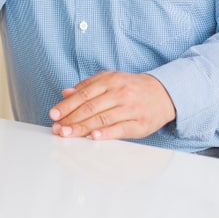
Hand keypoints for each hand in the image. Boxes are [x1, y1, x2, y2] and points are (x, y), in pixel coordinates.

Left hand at [48, 71, 175, 140]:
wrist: (164, 93)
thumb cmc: (132, 88)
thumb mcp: (110, 80)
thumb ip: (88, 86)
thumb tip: (66, 92)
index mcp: (110, 81)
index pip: (84, 94)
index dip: (67, 105)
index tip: (54, 114)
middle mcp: (120, 93)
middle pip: (91, 107)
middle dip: (71, 119)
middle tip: (58, 128)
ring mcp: (130, 108)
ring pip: (103, 119)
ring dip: (83, 128)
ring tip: (68, 134)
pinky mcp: (140, 123)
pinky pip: (121, 129)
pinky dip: (106, 133)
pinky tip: (94, 137)